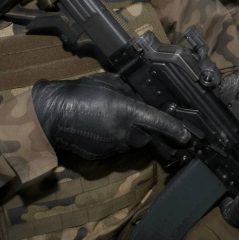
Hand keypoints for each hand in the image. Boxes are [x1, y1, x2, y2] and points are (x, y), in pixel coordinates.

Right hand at [31, 75, 188, 159]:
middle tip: (130, 117)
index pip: (157, 121)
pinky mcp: (100, 155)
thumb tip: (140, 97)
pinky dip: (112, 141)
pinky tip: (99, 129)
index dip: (173, 128)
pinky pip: (114, 149)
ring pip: (129, 144)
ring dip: (127, 135)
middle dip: (143, 129)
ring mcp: (111, 146)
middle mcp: (122, 131)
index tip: (186, 136)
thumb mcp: (108, 84)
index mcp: (126, 111)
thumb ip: (128, 91)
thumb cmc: (79, 94)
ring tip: (109, 120)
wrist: (52, 114)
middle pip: (144, 136)